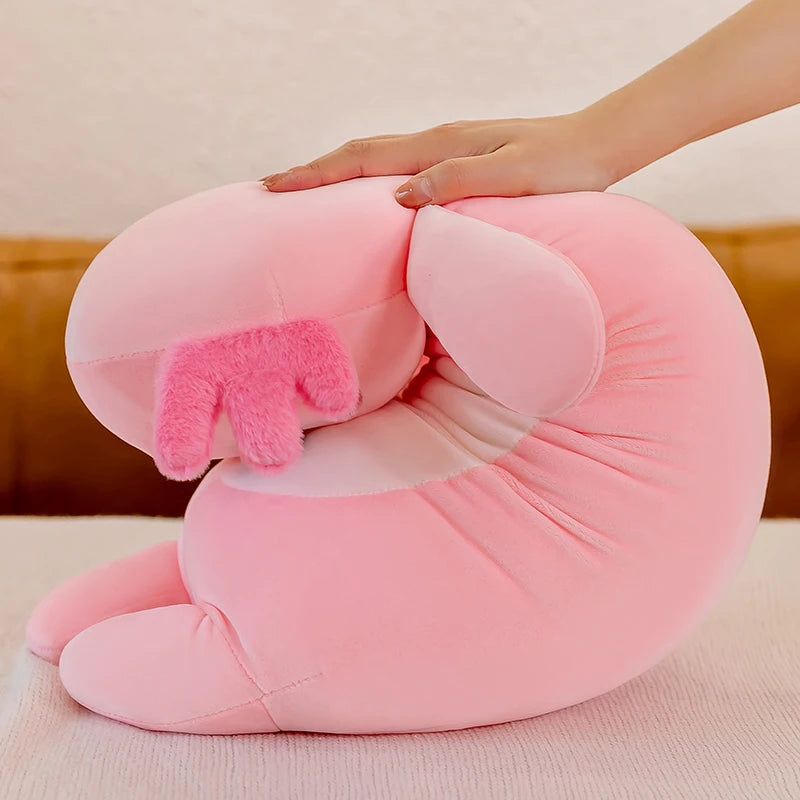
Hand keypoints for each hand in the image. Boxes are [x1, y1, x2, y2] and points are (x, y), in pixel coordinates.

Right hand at [260, 113, 616, 207]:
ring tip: (304, 191)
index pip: (363, 159)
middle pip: (359, 152)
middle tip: (272, 188)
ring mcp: (446, 148)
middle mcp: (437, 141)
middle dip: (313, 170)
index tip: (275, 186)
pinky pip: (399, 167)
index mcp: (442, 146)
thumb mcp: (513, 177)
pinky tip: (366, 195)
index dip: (316, 174)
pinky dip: (368, 178)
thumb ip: (457, 182)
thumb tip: (398, 195)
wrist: (597, 144)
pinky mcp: (458, 159)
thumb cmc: (562, 166)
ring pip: (376, 158)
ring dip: (336, 172)